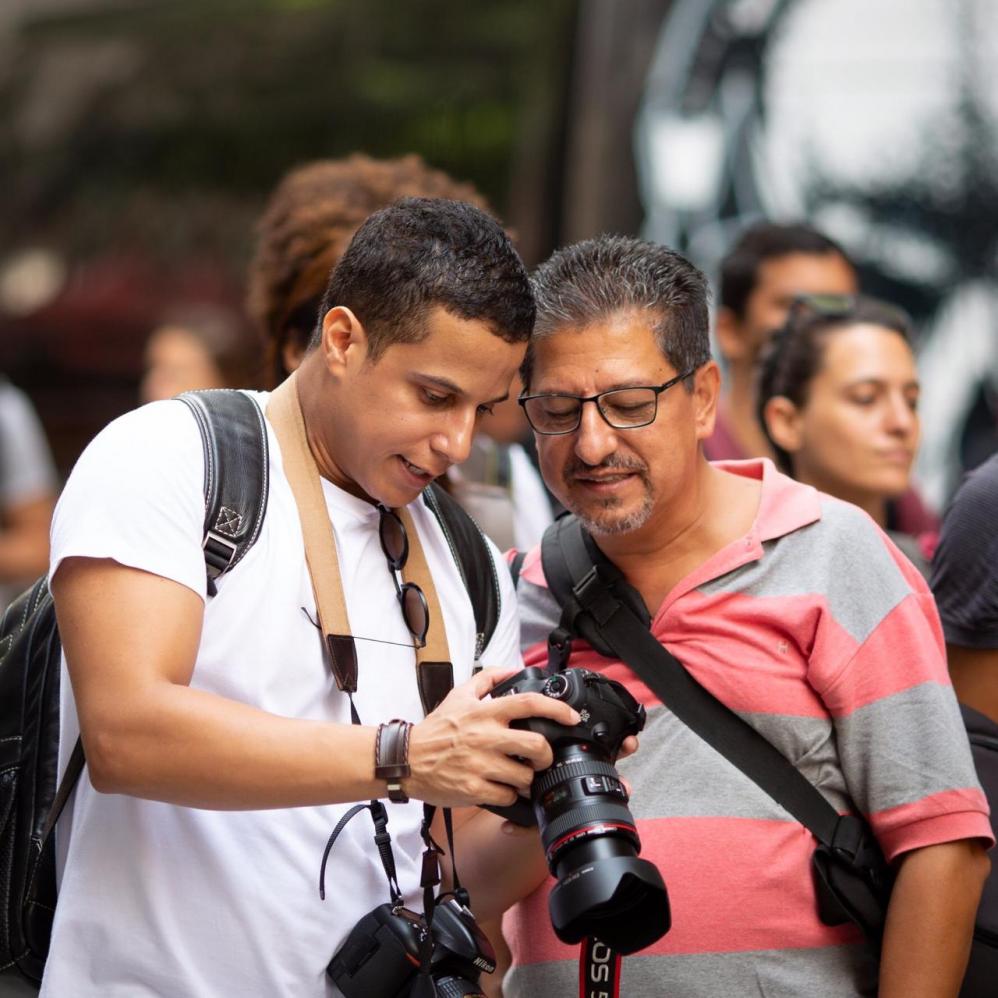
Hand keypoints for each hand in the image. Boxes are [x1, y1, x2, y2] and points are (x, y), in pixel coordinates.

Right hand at [407, 668, 579, 807]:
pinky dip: (509, 795)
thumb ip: (487, 678)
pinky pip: (507, 796)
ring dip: (526, 779)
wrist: (407, 759)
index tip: (571, 717)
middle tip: (542, 758)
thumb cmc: (435, 729)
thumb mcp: (459, 695)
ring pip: (524, 776)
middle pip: (536, 745)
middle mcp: (486, 737)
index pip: (529, 703)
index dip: (557, 709)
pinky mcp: (473, 788)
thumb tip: (512, 669)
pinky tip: (501, 789)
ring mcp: (480, 764)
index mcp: (486, 712)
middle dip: (546, 755)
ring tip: (517, 776)